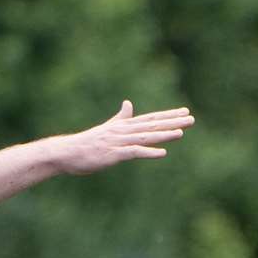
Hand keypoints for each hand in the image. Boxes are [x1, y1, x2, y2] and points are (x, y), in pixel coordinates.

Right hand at [57, 101, 193, 174]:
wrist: (66, 152)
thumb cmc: (86, 143)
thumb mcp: (106, 128)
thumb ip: (120, 118)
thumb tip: (128, 103)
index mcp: (122, 126)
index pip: (150, 118)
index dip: (168, 115)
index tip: (185, 111)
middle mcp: (122, 131)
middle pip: (151, 125)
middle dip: (172, 122)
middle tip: (191, 119)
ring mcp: (117, 142)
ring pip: (145, 137)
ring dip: (163, 135)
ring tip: (181, 133)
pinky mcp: (112, 154)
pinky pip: (133, 152)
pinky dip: (148, 152)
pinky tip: (162, 153)